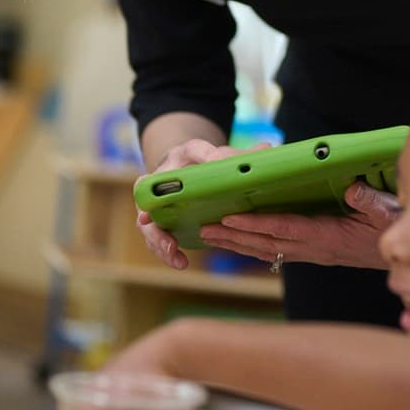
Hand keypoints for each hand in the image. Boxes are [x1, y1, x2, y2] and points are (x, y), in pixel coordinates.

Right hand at [135, 139, 271, 270]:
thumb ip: (234, 153)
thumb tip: (265, 148)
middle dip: (155, 230)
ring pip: (149, 229)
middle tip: (169, 244)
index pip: (156, 176)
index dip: (153, 193)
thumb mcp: (214, 152)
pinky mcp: (163, 224)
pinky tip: (182, 262)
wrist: (184, 167)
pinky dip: (169, 253)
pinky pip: (159, 240)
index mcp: (169, 168)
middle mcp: (156, 190)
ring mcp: (157, 209)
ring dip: (160, 245)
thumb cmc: (200, 159)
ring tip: (178, 259)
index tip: (149, 214)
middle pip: (144, 209)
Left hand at [199, 181, 399, 269]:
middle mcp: (313, 249)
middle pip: (266, 243)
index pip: (285, 229)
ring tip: (210, 238)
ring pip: (267, 251)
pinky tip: (238, 243)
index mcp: (327, 236)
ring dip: (237, 245)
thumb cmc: (393, 230)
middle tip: (205, 229)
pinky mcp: (312, 253)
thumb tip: (351, 188)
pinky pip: (276, 251)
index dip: (257, 223)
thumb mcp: (387, 212)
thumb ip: (369, 200)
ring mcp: (311, 254)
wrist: (400, 256)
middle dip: (235, 236)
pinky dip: (254, 247)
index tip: (231, 217)